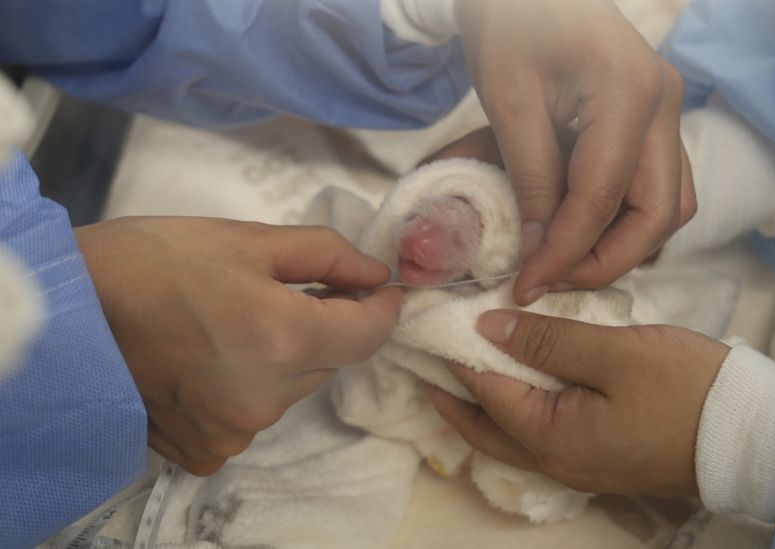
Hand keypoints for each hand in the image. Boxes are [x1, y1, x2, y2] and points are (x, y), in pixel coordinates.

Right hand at [75, 217, 401, 475]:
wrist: (64, 316)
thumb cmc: (152, 263)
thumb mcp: (245, 239)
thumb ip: (325, 257)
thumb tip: (375, 275)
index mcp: (282, 338)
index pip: (368, 334)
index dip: (382, 309)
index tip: (380, 289)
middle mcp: (267, 398)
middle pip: (329, 361)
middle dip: (322, 326)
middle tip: (285, 292)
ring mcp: (236, 431)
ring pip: (292, 389)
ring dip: (284, 359)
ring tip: (232, 323)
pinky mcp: (207, 451)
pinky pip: (253, 417)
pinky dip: (247, 390)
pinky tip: (210, 360)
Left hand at [424, 310, 728, 496]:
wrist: (750, 434)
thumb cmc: (684, 388)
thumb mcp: (614, 354)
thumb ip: (547, 342)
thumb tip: (486, 327)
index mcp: (551, 437)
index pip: (484, 392)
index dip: (454, 355)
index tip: (430, 323)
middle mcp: (556, 461)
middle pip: (485, 430)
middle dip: (451, 396)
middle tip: (423, 361)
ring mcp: (580, 466)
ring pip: (512, 436)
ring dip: (483, 405)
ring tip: (463, 370)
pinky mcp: (601, 458)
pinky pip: (540, 437)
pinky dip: (517, 411)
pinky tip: (521, 385)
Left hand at [455, 0, 695, 303]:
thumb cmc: (511, 21)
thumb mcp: (508, 100)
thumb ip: (531, 179)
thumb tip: (540, 251)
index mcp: (630, 93)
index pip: (604, 199)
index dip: (565, 252)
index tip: (528, 286)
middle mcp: (665, 104)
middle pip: (660, 212)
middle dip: (607, 260)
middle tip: (553, 281)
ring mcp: (666, 109)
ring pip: (670, 203)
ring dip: (625, 243)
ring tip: (566, 261)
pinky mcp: (654, 115)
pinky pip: (659, 183)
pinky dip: (628, 217)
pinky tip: (583, 229)